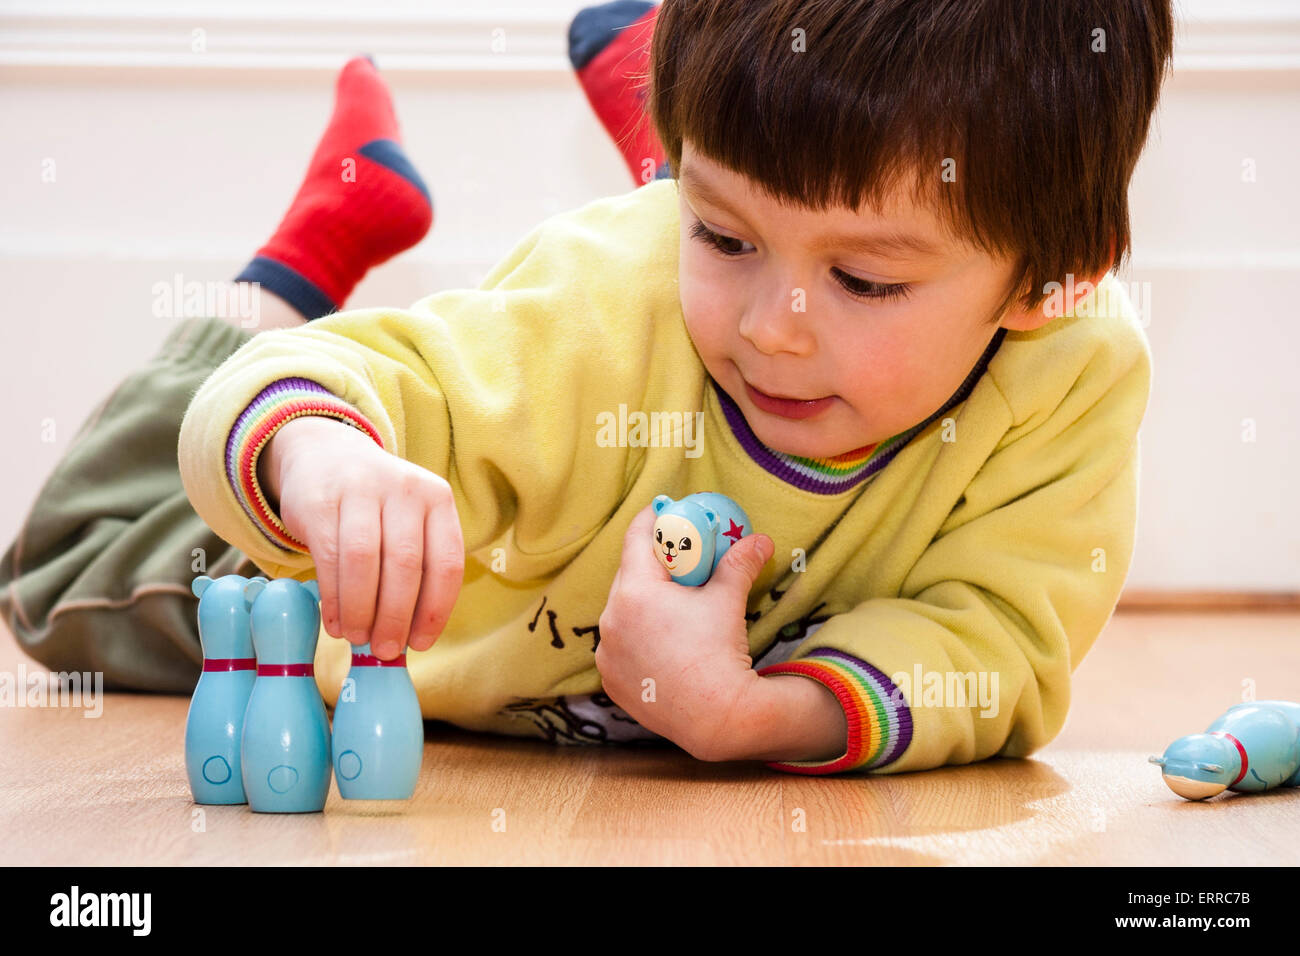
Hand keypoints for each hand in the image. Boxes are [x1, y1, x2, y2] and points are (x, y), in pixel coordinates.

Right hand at [259, 416, 464, 658]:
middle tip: (385, 650)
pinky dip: (334, 599)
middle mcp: (404, 489)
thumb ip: (416, 568)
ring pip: (364, 562)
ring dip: (362, 610)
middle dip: (396, 616)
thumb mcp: (408, 522)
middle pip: (405, 564)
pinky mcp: (320, 501)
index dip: (436, 610)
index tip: (422, 644)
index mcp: (437, 499)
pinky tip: (336, 622)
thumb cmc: (376, 506)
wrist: (325, 454)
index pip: (447, 562)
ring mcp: (360, 490)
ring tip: (358, 638)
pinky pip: (328, 558)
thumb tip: (410, 637)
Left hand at [595, 502, 774, 760]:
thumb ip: (739, 563)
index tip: (663, 512)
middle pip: (628, 576)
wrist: (715, 717)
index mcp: (634, 591)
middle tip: (677, 562)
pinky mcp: (610, 681)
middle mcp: (610, 619)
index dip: (651, 519)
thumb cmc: (719, 652)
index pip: (636, 538)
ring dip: (642, 605)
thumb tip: (761, 540)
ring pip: (621, 613)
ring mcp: (606, 653)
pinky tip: (660, 645)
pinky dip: (635, 640)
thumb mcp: (728, 600)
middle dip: (652, 566)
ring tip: (672, 610)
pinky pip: (619, 647)